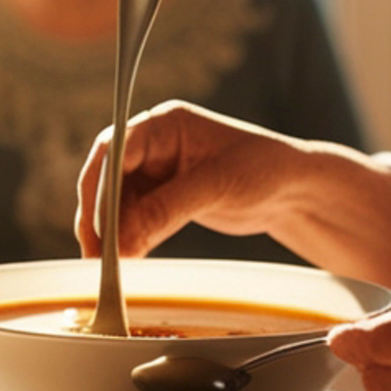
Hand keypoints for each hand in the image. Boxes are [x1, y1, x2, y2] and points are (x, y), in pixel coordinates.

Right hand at [75, 101, 306, 257]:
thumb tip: (121, 241)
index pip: (116, 151)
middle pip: (108, 178)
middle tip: (97, 255)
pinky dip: (129, 238)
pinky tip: (127, 260)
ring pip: (117, 202)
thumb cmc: (264, 169)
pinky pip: (135, 218)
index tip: (99, 227)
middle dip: (99, 216)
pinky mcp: (165, 197)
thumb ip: (166, 209)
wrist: (294, 189)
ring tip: (109, 266)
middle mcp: (156, 144)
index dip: (101, 189)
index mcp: (166, 125)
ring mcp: (159, 171)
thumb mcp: (216, 186)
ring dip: (111, 232)